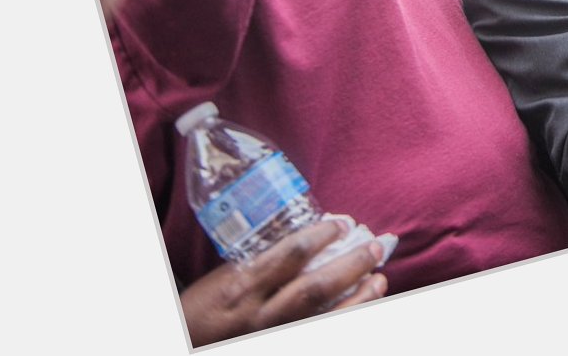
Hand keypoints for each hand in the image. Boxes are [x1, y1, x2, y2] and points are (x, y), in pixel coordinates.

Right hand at [180, 219, 387, 345]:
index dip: (322, 236)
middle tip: (378, 246)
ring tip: (380, 279)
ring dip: (360, 299)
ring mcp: (273, 336)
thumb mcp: (224, 277)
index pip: (290, 255)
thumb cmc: (204, 308)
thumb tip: (310, 236)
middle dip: (352, 265)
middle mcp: (260, 315)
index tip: (344, 223)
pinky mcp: (282, 345)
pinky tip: (365, 307)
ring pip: (326, 319)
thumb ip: (263, 258)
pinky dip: (347, 319)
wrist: (187, 344)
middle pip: (316, 288)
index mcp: (243, 286)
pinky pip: (323, 334)